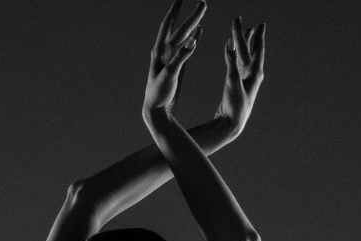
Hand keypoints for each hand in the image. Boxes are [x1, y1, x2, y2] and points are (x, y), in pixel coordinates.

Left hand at [143, 0, 205, 118]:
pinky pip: (187, 48)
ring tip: (202, 11)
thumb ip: (181, 57)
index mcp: (159, 51)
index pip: (168, 25)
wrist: (157, 110)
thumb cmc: (159, 93)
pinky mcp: (178, 66)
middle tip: (203, 3)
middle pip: (180, 29)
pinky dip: (193, 38)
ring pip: (185, 37)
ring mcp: (172, 58)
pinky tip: (199, 30)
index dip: (175, 11)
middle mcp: (165, 52)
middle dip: (191, 16)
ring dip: (193, 24)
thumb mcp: (170, 74)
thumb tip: (193, 39)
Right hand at [213, 17, 264, 135]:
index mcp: (255, 73)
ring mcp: (245, 79)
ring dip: (244, 44)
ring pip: (245, 56)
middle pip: (251, 50)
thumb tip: (230, 42)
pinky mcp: (237, 84)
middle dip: (247, 36)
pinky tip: (232, 50)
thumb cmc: (234, 106)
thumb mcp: (232, 82)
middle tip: (246, 23)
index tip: (261, 24)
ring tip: (246, 31)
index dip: (259, 36)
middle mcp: (252, 75)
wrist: (231, 124)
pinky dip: (235, 55)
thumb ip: (231, 61)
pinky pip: (238, 64)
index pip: (258, 49)